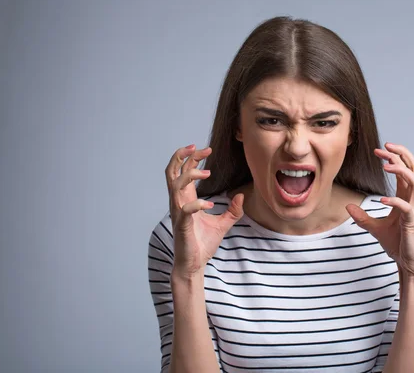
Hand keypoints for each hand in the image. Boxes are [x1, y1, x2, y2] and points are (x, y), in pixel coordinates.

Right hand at [165, 144, 244, 277]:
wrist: (194, 265)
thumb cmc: (203, 244)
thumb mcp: (223, 224)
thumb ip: (233, 210)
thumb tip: (241, 196)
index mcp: (186, 199)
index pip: (183, 171)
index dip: (192, 157)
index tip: (206, 149)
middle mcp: (179, 203)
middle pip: (172, 172)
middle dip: (182, 156)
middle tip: (198, 148)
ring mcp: (178, 213)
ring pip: (175, 186)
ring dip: (190, 176)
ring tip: (208, 174)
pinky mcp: (181, 225)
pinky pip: (185, 210)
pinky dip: (197, 204)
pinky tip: (210, 205)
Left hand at [346, 143, 413, 279]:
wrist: (409, 263)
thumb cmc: (397, 244)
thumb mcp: (374, 228)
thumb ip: (362, 217)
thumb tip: (347, 207)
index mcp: (407, 197)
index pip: (404, 169)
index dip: (393, 157)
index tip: (378, 151)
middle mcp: (413, 199)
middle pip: (413, 168)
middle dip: (401, 154)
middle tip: (384, 147)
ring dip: (401, 170)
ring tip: (385, 165)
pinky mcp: (412, 222)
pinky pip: (406, 206)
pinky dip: (394, 200)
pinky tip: (381, 200)